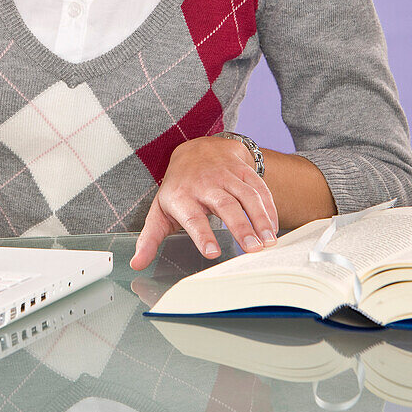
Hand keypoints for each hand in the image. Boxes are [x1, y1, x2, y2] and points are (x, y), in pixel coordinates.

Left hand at [130, 136, 278, 270]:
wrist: (195, 148)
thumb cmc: (178, 188)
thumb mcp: (159, 210)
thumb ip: (150, 238)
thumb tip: (137, 263)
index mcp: (181, 197)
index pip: (192, 217)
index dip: (202, 234)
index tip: (212, 253)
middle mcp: (204, 183)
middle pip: (225, 205)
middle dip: (240, 227)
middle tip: (252, 250)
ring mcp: (226, 174)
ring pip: (246, 195)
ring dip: (260, 218)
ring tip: (269, 242)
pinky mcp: (243, 170)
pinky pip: (260, 187)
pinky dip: (270, 208)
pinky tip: (274, 228)